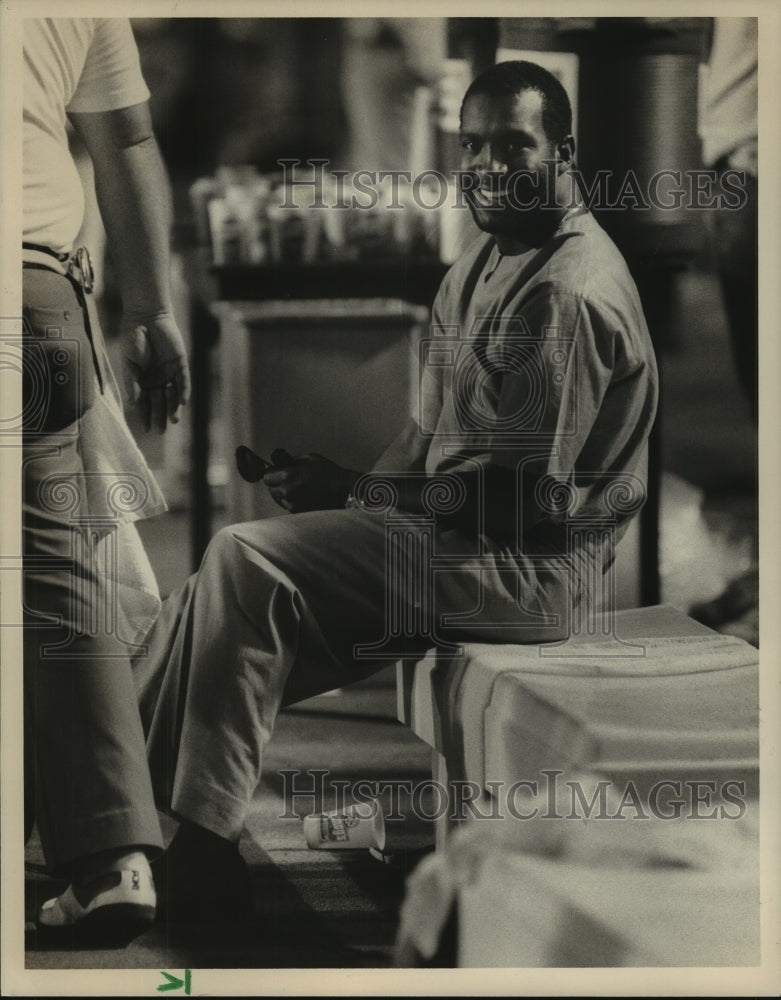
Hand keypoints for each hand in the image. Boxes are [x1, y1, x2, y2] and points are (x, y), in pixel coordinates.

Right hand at [120, 312, 190, 433]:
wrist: (145, 316)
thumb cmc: (133, 337)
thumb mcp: (129, 363)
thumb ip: (132, 383)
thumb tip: (132, 403)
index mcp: (143, 379)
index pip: (145, 402)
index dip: (146, 415)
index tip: (147, 429)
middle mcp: (157, 378)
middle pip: (159, 401)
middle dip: (160, 415)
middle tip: (160, 431)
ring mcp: (170, 372)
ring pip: (172, 394)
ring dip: (173, 408)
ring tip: (172, 421)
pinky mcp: (181, 363)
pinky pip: (184, 381)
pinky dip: (183, 392)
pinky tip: (182, 403)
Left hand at [264, 453, 357, 512]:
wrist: (344, 490)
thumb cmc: (329, 472)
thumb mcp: (309, 458)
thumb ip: (292, 461)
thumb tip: (281, 461)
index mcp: (288, 476)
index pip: (267, 477)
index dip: (272, 474)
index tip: (277, 472)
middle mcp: (287, 491)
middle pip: (270, 490)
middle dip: (276, 484)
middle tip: (287, 480)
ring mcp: (293, 504)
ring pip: (279, 499)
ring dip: (283, 494)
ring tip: (297, 488)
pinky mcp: (299, 512)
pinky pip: (288, 506)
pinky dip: (292, 501)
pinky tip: (303, 496)